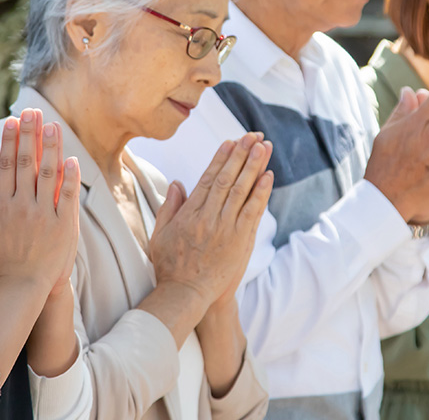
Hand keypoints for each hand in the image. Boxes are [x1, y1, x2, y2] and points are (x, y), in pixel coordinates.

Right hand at [0, 108, 80, 294]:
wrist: (22, 290)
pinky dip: (70, 177)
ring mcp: (44, 214)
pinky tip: (72, 158)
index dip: (9, 141)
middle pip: (25, 162)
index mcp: (3, 206)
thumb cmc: (0, 267)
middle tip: (31, 111)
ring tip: (52, 125)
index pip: (5, 166)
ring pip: (48, 173)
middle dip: (29, 134)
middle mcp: (23, 206)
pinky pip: (67, 196)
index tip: (11, 122)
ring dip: (50, 147)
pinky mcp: (63, 225)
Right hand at [148, 133, 273, 309]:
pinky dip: (261, 192)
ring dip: (254, 166)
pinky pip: (253, 211)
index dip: (221, 158)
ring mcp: (226, 227)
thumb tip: (178, 183)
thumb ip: (170, 207)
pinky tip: (268, 176)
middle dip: (241, 154)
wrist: (187, 294)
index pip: (209, 178)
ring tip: (263, 146)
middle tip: (252, 135)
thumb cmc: (171, 266)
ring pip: (242, 190)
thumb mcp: (160, 234)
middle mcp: (209, 216)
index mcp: (190, 212)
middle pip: (228, 178)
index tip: (230, 141)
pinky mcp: (241, 240)